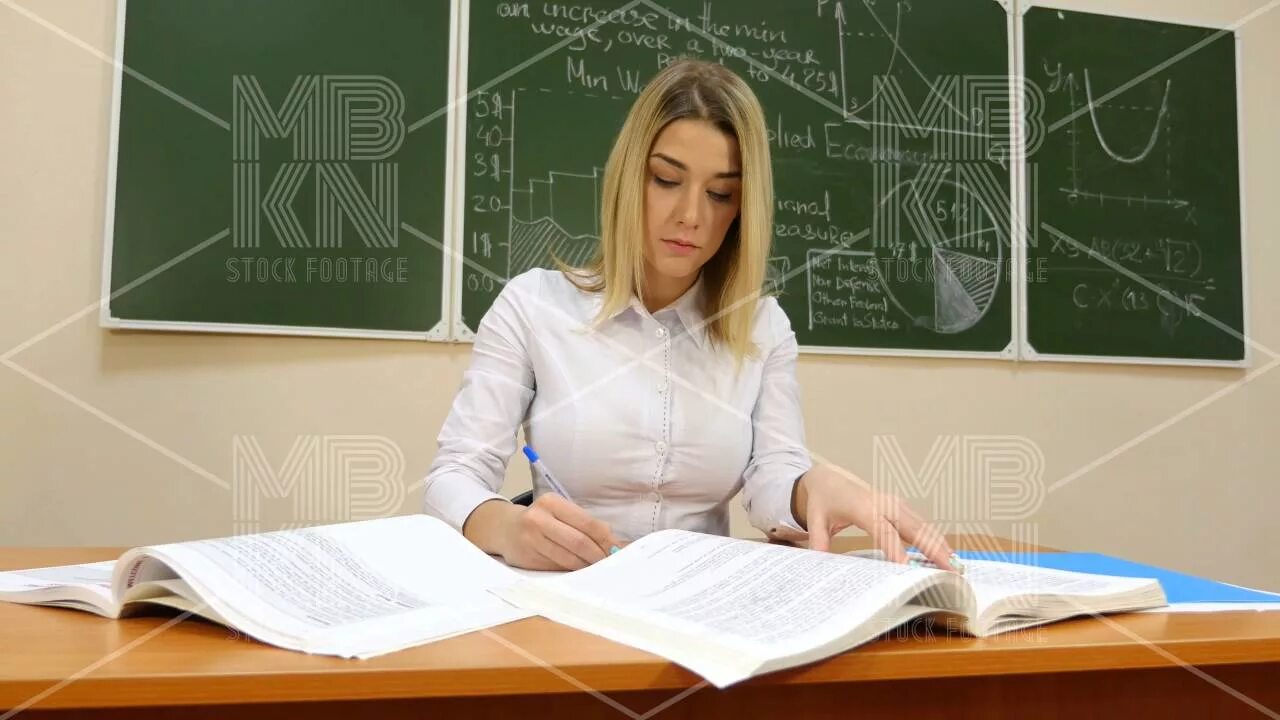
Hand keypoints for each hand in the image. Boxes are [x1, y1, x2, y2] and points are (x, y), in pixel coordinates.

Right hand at [496, 494, 623, 570]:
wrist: (504, 528)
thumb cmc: (539, 520)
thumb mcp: (558, 512)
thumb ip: (583, 524)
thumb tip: (613, 543)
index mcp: (551, 502)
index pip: (587, 522)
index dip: (605, 539)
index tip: (616, 549)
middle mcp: (538, 519)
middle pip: (578, 541)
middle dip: (598, 555)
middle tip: (609, 563)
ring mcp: (530, 540)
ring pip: (568, 558)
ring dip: (586, 566)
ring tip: (596, 568)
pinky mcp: (526, 558)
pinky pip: (556, 567)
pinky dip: (571, 571)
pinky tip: (578, 570)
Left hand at [793, 464, 956, 570]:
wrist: (830, 479)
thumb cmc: (824, 501)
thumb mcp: (815, 520)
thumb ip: (818, 541)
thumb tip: (820, 563)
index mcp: (863, 507)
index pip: (883, 530)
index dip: (895, 548)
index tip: (907, 567)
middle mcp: (884, 504)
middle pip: (912, 527)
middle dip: (932, 548)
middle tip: (949, 570)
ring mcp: (896, 505)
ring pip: (922, 526)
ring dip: (940, 545)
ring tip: (956, 567)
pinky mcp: (901, 508)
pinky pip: (921, 525)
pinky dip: (935, 539)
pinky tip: (947, 555)